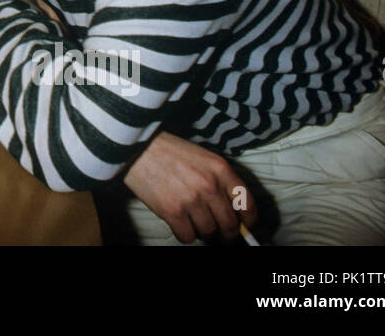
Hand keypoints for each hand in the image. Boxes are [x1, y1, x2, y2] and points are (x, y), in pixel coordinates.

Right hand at [123, 131, 256, 243]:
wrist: (136, 147)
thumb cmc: (168, 152)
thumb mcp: (202, 157)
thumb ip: (220, 180)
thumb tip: (234, 211)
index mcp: (220, 168)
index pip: (247, 203)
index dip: (249, 221)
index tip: (245, 226)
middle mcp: (209, 184)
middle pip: (230, 224)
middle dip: (227, 234)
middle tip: (220, 234)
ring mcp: (191, 199)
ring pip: (208, 232)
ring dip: (202, 232)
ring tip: (192, 220)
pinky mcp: (172, 211)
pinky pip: (187, 236)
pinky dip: (184, 234)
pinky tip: (178, 222)